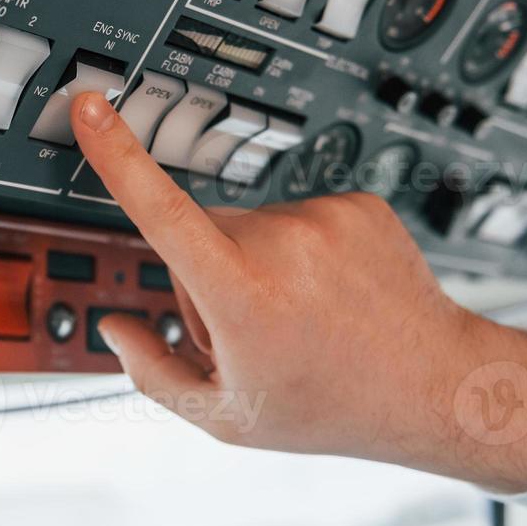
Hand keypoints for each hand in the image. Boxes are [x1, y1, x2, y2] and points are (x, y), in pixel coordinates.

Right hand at [70, 92, 526, 493]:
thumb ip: (152, 374)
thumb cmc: (333, 407)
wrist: (437, 386)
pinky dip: (301, 249)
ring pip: (249, 223)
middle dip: (207, 271)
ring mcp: (324, 218)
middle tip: (254, 328)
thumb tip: (117, 328)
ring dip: (256, 260)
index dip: (116, 155)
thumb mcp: (228, 418)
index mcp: (242, 296)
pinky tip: (329, 292)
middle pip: (200, 230)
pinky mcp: (356, 204)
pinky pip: (297, 215)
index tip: (89, 107)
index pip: (160, 210)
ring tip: (301, 314)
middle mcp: (282, 244)